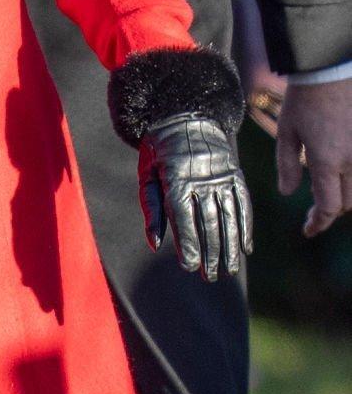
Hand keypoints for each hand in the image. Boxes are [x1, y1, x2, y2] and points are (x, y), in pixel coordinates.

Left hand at [137, 114, 252, 278]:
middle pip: (208, 222)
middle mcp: (202, 179)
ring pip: (229, 216)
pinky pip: (243, 204)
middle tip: (210, 276)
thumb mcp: (147, 175)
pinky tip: (245, 248)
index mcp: (176, 179)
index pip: (184, 218)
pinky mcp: (235, 175)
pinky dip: (245, 226)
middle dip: (210, 252)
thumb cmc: (158, 151)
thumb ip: (152, 209)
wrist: (186, 116)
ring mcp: (222, 176)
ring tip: (229, 269)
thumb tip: (154, 244)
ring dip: (230, 246)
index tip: (189, 266)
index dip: (188, 243)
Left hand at [275, 77, 351, 236]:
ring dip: (346, 193)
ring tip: (328, 189)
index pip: (329, 206)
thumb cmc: (306, 97)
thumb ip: (287, 165)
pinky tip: (340, 170)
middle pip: (348, 201)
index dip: (319, 222)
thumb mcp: (287, 131)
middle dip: (331, 210)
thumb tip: (287, 193)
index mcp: (327, 161)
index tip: (308, 230)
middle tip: (314, 211)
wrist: (332, 67)